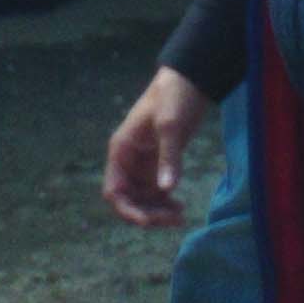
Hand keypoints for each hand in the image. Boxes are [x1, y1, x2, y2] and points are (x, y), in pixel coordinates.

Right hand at [102, 66, 214, 227]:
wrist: (189, 81)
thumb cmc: (174, 98)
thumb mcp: (171, 126)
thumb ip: (169, 158)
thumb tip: (167, 190)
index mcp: (122, 150)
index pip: (114, 191)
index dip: (127, 210)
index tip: (148, 221)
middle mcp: (128, 160)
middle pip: (129, 200)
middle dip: (147, 214)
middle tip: (175, 219)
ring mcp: (143, 163)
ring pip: (142, 199)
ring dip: (157, 211)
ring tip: (180, 215)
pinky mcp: (158, 163)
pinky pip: (155, 192)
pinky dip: (164, 203)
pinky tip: (180, 207)